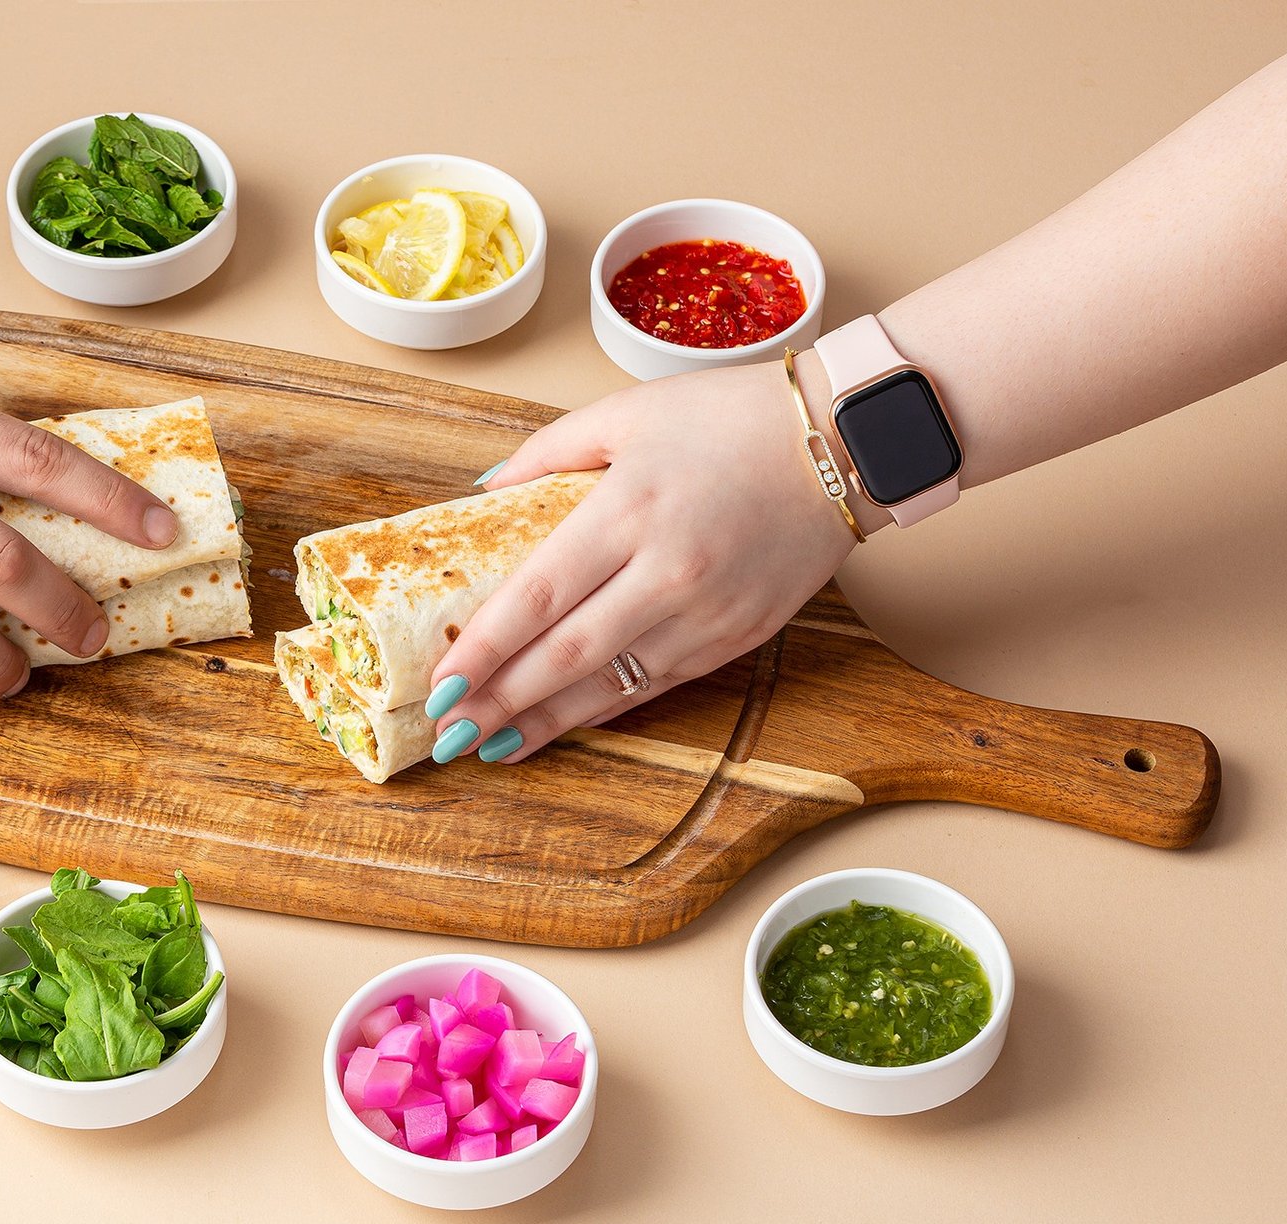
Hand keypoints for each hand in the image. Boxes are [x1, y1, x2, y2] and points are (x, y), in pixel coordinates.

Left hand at [426, 357, 859, 762]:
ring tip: (490, 746)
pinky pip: (657, 685)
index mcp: (629, 511)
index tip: (440, 684)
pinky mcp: (740, 636)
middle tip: (447, 735)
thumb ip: (546, 453)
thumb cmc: (731, 418)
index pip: (537, 598)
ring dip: (544, 721)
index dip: (484, 650)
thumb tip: (482, 494)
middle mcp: (668, 572)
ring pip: (610, 685)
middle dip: (498, 703)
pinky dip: (603, 710)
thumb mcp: (625, 414)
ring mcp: (708, 613)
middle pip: (565, 656)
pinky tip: (561, 723)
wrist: (847, 441)